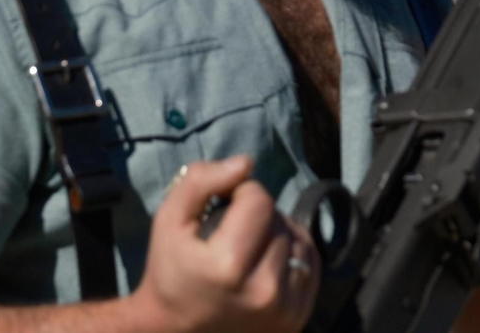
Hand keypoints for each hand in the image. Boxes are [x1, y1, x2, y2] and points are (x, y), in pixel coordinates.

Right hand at [130, 156, 318, 332]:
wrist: (175, 332)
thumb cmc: (171, 271)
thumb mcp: (169, 220)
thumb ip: (200, 181)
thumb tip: (245, 163)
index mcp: (228, 267)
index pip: (259, 199)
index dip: (240, 194)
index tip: (222, 210)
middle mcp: (263, 292)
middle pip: (279, 219)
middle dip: (258, 215)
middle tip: (232, 232)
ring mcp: (284, 310)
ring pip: (299, 239)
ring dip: (278, 232)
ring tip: (250, 245)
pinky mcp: (297, 320)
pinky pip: (310, 264)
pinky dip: (292, 253)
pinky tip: (268, 259)